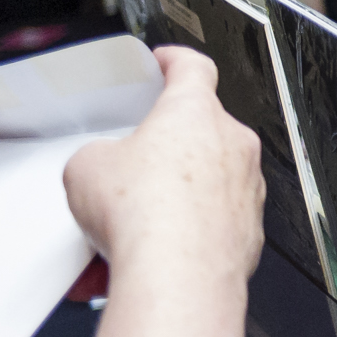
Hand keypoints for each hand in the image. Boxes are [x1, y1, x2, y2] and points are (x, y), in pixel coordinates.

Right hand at [60, 46, 262, 278]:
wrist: (179, 274)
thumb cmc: (144, 214)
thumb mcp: (86, 168)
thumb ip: (100, 155)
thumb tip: (104, 169)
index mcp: (195, 114)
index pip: (193, 69)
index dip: (175, 62)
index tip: (166, 62)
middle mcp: (232, 145)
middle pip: (197, 135)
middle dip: (161, 154)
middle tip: (128, 174)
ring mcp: (247, 187)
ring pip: (203, 185)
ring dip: (167, 202)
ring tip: (125, 230)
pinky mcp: (250, 228)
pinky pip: (210, 224)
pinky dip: (180, 237)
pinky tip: (145, 257)